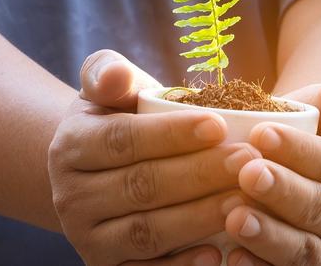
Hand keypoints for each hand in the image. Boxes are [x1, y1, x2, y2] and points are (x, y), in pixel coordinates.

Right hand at [48, 50, 259, 265]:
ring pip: (148, 231)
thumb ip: (108, 73)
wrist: (97, 172)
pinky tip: (218, 253)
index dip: (171, 133)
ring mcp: (89, 238)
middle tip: (247, 160)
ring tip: (245, 200)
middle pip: (141, 186)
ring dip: (199, 217)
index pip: (124, 139)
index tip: (219, 124)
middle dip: (199, 174)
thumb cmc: (116, 120)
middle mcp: (72, 198)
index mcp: (72, 147)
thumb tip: (118, 75)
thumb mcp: (106, 90)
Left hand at [224, 77, 320, 265]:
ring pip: (304, 249)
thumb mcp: (317, 116)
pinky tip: (233, 257)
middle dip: (282, 191)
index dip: (299, 151)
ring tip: (234, 216)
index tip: (262, 132)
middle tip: (247, 173)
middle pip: (319, 207)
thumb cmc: (299, 142)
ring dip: (269, 235)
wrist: (290, 181)